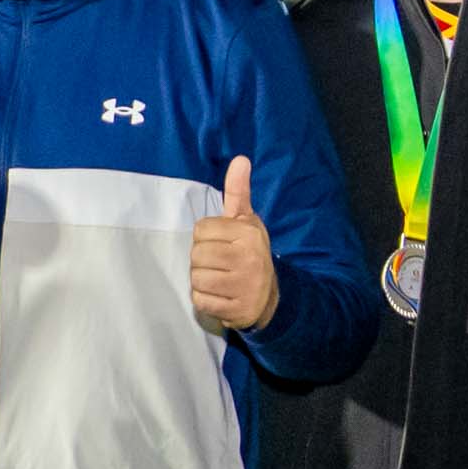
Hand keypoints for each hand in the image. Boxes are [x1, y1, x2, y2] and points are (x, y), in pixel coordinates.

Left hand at [189, 154, 276, 329]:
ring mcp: (244, 286)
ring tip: (219, 280)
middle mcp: (248, 258)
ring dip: (202, 281)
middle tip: (219, 265)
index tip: (221, 244)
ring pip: (196, 279)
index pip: (201, 230)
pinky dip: (205, 300)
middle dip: (202, 261)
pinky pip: (201, 301)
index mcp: (248, 233)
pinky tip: (220, 296)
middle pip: (196, 255)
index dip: (206, 238)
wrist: (271, 296)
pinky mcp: (237, 309)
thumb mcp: (247, 221)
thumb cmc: (250, 253)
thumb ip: (238, 192)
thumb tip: (240, 159)